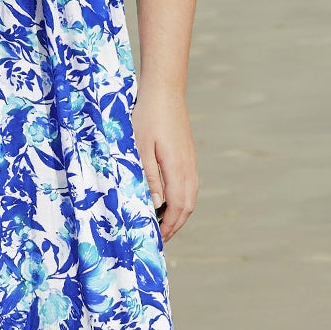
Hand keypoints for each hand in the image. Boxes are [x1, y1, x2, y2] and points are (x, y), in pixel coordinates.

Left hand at [130, 85, 197, 242]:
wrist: (165, 90)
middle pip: (187, 205)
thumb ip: (149, 177)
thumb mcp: (140, 148)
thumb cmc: (147, 117)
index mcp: (177, 168)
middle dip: (175, 224)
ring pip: (190, 196)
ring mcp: (190, 161)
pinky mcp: (187, 154)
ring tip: (162, 223)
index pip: (177, 207)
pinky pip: (189, 184)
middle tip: (160, 237)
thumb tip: (157, 205)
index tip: (158, 239)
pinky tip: (168, 200)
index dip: (169, 226)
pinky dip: (180, 199)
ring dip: (178, 213)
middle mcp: (188, 167)